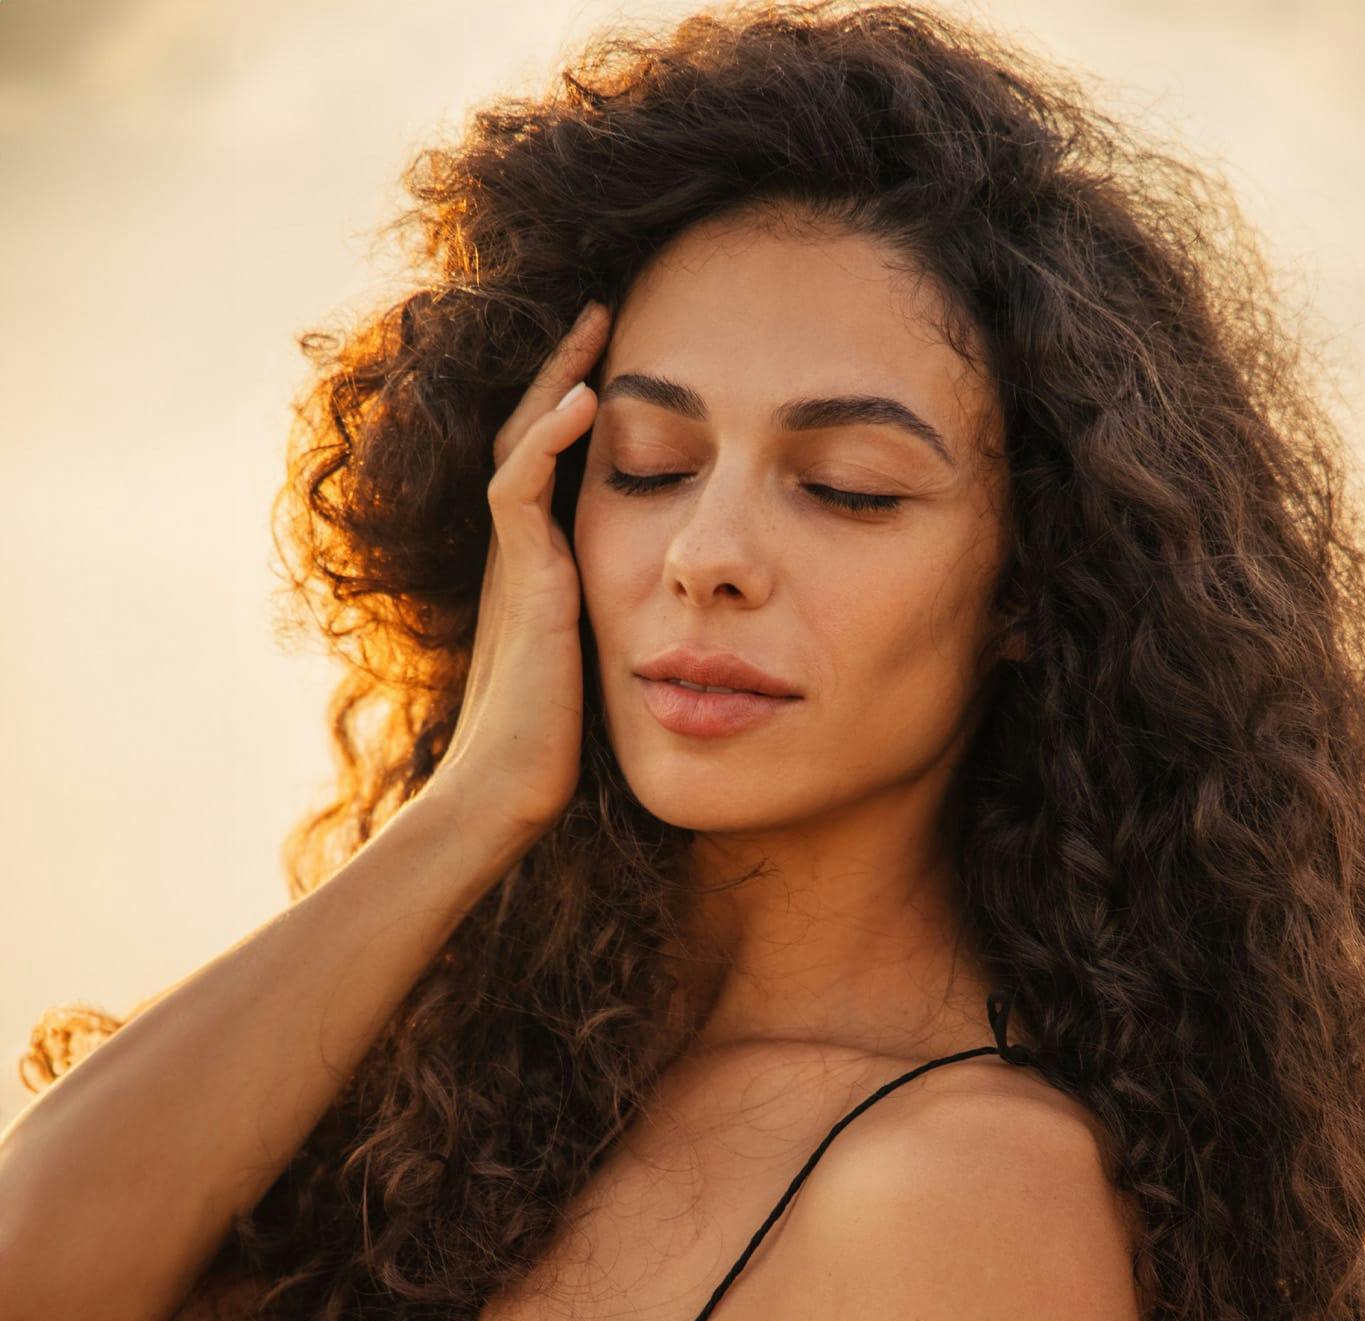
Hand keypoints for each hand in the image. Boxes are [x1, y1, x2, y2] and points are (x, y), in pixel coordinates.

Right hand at [429, 298, 610, 843]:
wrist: (505, 794)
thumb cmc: (555, 752)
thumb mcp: (601, 672)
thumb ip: (627, 633)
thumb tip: (688, 623)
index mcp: (537, 572)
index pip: (548, 468)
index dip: (575, 413)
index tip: (618, 365)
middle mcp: (520, 556)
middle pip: (529, 436)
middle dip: (564, 372)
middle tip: (601, 314)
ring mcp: (515, 566)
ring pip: (521, 446)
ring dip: (556, 382)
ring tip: (594, 328)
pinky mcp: (523, 584)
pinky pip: (519, 491)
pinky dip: (546, 442)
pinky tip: (582, 403)